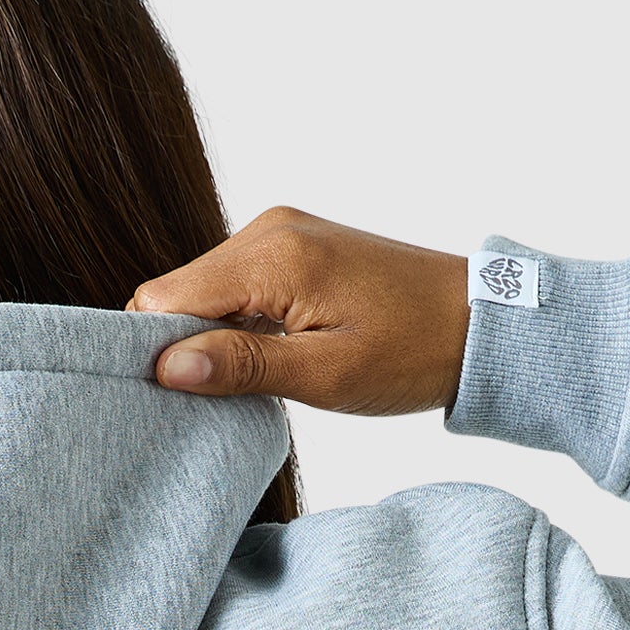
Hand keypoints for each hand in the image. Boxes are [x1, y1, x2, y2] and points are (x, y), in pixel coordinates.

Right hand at [131, 210, 469, 416]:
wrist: (477, 322)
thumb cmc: (413, 352)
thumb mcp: (327, 375)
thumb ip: (244, 366)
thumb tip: (168, 368)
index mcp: (272, 256)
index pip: (165, 298)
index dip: (153, 351)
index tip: (166, 399)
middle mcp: (269, 230)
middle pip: (179, 291)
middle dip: (180, 345)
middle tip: (210, 400)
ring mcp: (282, 233)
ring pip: (206, 289)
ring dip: (211, 336)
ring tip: (246, 381)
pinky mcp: (295, 246)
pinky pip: (237, 283)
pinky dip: (237, 322)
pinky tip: (265, 356)